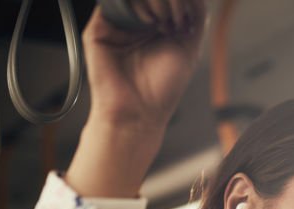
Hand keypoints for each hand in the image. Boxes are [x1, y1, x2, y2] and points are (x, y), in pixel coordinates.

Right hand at [83, 0, 206, 128]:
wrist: (140, 112)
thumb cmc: (163, 88)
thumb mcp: (189, 46)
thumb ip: (195, 16)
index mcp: (154, 24)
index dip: (179, 1)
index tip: (186, 20)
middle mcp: (134, 22)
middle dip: (169, 1)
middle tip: (175, 24)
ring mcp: (116, 24)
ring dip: (155, 2)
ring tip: (163, 26)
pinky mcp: (99, 30)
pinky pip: (113, 4)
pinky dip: (135, 6)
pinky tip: (149, 23)